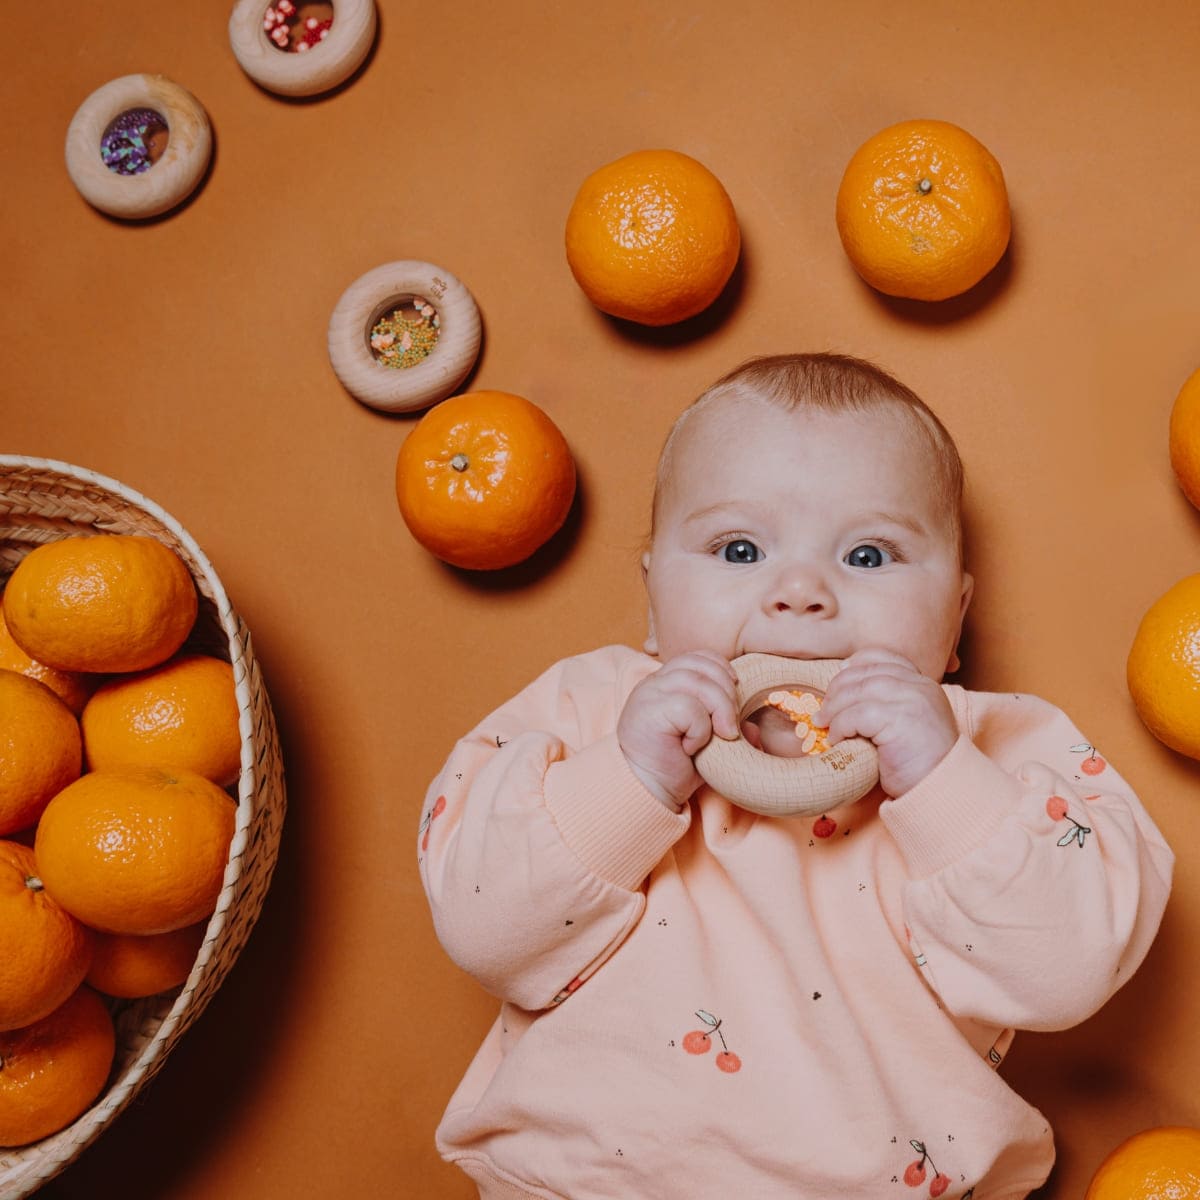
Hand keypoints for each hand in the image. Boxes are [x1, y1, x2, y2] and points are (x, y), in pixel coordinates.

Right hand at [618, 651, 738, 809]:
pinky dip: (700, 729)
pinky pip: (688, 707)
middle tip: (730, 726)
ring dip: (719, 709)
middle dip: (727, 693)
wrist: (647, 793)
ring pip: (698, 683)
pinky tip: (692, 747)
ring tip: (720, 736)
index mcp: (665, 683)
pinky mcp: (647, 712)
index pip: (698, 657)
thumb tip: (754, 728)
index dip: (722, 669)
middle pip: (702, 666)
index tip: (735, 692)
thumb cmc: (674, 768)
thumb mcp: (709, 745)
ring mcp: (648, 695)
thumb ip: (728, 729)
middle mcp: (654, 684)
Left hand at [815, 649, 958, 797]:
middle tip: (824, 711)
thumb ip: (888, 704)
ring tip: (825, 725)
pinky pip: (857, 715)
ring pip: (858, 692)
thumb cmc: (920, 764)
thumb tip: (844, 695)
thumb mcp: (908, 724)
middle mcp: (919, 687)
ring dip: (835, 709)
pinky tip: (837, 740)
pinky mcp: (899, 719)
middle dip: (838, 689)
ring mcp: (911, 700)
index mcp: (923, 684)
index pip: (884, 658)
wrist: (942, 789)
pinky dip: (840, 727)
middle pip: (866, 674)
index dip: (856, 664)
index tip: (839, 677)